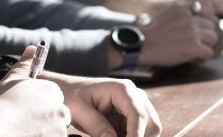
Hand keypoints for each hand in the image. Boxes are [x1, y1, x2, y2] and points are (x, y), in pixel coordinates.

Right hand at [0, 46, 70, 136]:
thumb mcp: (10, 81)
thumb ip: (24, 65)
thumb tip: (32, 48)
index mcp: (52, 91)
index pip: (54, 100)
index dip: (39, 108)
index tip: (24, 114)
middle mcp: (60, 110)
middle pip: (58, 118)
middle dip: (45, 122)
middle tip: (22, 126)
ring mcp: (59, 130)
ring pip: (55, 133)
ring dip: (43, 133)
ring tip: (21, 133)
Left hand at [40, 74, 161, 136]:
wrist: (69, 91)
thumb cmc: (72, 97)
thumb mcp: (79, 111)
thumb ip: (96, 126)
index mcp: (123, 90)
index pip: (139, 115)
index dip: (136, 135)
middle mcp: (135, 95)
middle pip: (152, 123)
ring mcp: (136, 105)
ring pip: (151, 129)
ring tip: (111, 136)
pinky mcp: (132, 115)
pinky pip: (141, 132)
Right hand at [138, 0, 222, 65]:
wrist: (141, 45)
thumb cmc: (154, 32)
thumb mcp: (169, 13)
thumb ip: (185, 12)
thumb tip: (204, 16)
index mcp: (184, 7)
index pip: (209, 7)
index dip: (208, 17)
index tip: (201, 25)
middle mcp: (191, 18)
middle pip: (213, 25)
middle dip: (207, 34)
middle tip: (197, 42)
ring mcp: (193, 32)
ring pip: (214, 39)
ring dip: (207, 46)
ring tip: (195, 49)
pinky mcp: (193, 47)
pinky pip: (209, 52)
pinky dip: (203, 57)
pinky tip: (193, 57)